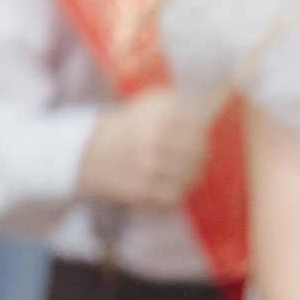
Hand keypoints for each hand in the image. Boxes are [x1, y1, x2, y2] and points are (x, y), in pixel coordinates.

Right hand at [78, 88, 211, 206]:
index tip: (193, 138)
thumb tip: (210, 115)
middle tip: (191, 158)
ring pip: (193, 175)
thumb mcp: (150, 104)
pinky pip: (177, 195)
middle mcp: (157, 137)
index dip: (200, 134)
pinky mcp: (144, 190)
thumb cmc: (128, 127)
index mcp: (162, 113)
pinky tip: (169, 185)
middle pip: (201, 153)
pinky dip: (177, 192)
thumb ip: (181, 105)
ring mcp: (150, 165)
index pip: (200, 127)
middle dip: (199, 156)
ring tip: (181, 172)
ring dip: (190, 176)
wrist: (89, 152)